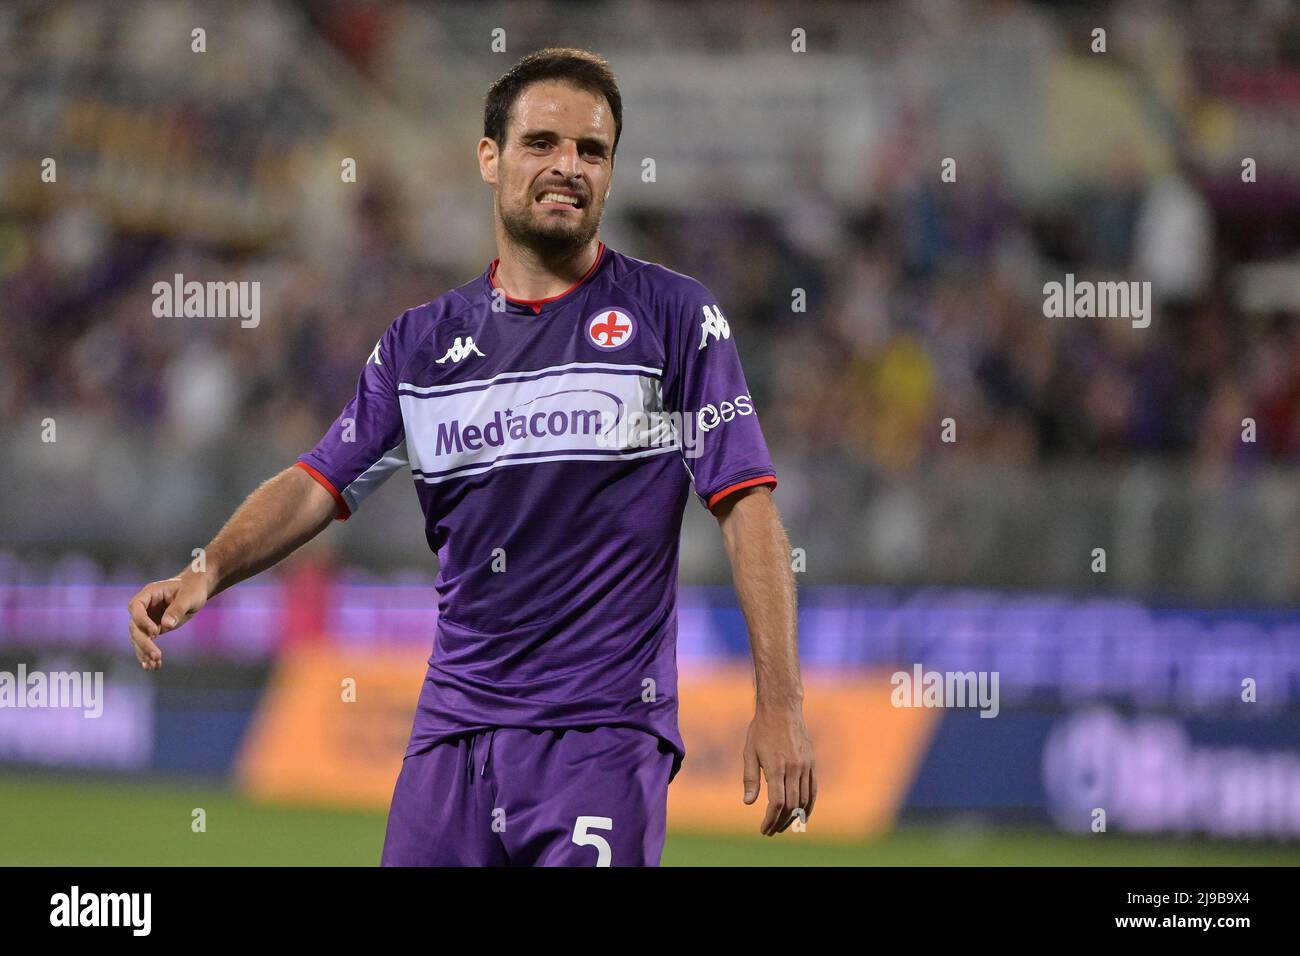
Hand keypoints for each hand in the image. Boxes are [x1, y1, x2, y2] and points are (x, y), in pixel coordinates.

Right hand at [126, 571, 210, 670]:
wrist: (196, 589)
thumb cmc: (192, 588)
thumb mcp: (189, 596)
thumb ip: (177, 609)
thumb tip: (166, 625)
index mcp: (149, 594)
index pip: (136, 607)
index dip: (141, 620)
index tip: (154, 631)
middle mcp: (144, 607)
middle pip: (135, 626)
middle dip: (144, 642)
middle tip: (156, 655)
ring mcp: (147, 618)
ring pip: (138, 637)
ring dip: (144, 652)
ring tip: (154, 665)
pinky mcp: (153, 628)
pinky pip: (147, 642)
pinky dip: (148, 654)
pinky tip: (153, 666)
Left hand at [742, 704, 816, 835]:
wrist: (782, 709)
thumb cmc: (761, 729)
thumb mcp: (749, 752)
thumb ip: (750, 778)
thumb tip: (748, 802)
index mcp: (776, 766)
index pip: (777, 802)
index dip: (771, 819)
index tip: (764, 829)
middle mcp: (794, 768)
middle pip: (791, 805)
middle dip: (781, 822)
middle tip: (771, 831)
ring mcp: (805, 766)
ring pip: (804, 800)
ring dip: (794, 817)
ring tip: (783, 826)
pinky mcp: (812, 763)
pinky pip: (813, 789)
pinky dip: (809, 805)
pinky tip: (802, 815)